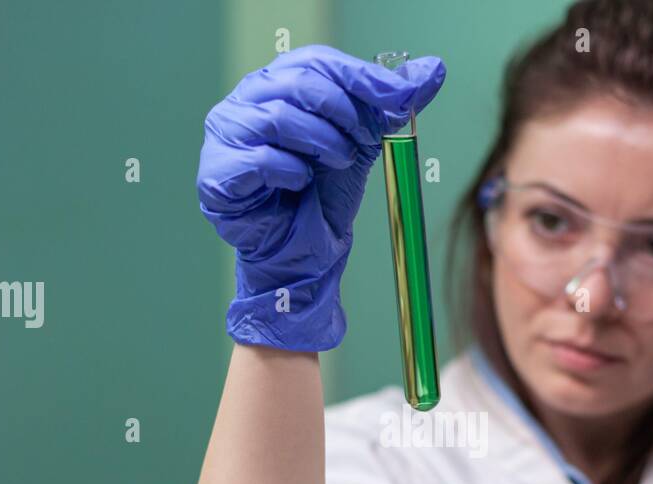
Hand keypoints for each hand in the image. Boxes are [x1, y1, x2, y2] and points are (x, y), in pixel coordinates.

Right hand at [197, 45, 445, 350]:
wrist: (302, 252)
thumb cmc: (322, 192)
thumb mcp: (365, 141)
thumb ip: (393, 104)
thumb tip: (435, 69)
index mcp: (279, 81)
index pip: (318, 60)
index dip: (361, 76)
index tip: (401, 97)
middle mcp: (247, 98)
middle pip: (298, 82)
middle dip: (343, 112)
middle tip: (364, 141)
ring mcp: (226, 133)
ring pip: (278, 117)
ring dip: (322, 143)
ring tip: (338, 162)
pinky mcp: (217, 172)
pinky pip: (258, 159)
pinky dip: (291, 171)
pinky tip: (302, 184)